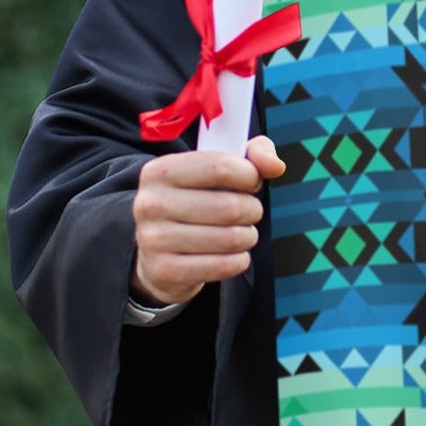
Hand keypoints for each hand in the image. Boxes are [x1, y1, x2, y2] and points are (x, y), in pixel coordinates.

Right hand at [130, 134, 285, 306]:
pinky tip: (232, 254)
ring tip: (241, 233)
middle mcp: (150, 203)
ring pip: (230, 238)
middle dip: (252, 210)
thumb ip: (253, 155)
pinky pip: (223, 266)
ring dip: (248, 236)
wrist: (159, 250)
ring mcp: (153, 239)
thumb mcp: (219, 168)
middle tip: (249, 212)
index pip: (219, 167)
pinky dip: (239, 260)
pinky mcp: (164, 270)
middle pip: (229, 207)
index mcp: (160, 170)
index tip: (252, 182)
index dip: (249, 175)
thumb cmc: (197, 201)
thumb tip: (275, 166)